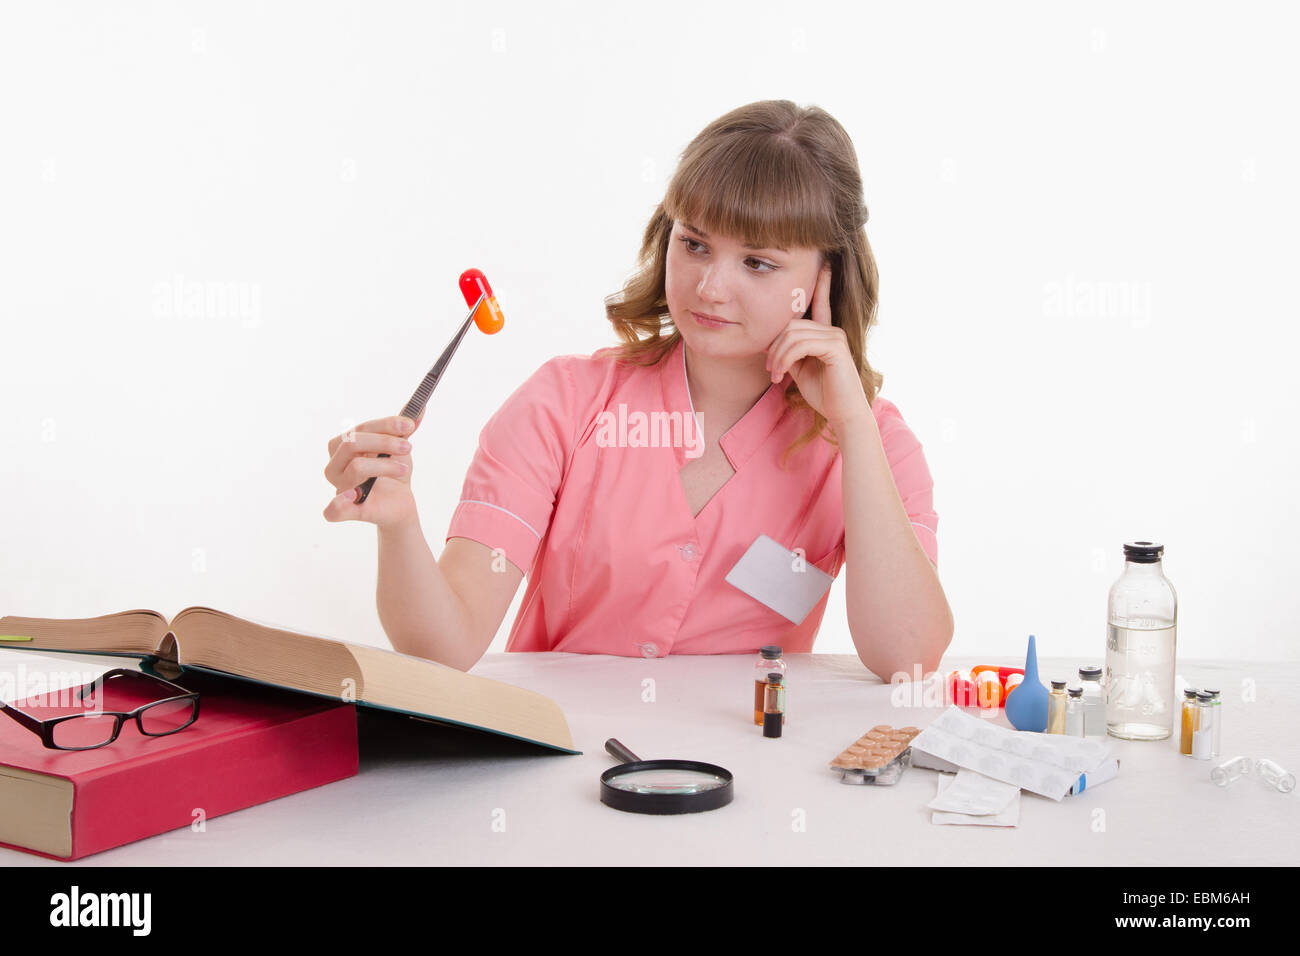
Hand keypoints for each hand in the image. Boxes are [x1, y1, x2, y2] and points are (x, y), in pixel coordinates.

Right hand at [322, 409, 425, 529]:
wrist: (400, 502)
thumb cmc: (392, 472)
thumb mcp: (400, 448)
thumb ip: (404, 429)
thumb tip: (420, 408)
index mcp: (342, 447)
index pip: (359, 429)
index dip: (384, 424)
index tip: (409, 424)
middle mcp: (335, 466)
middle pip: (352, 444)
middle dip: (384, 441)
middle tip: (408, 446)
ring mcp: (339, 489)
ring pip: (356, 468)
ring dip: (385, 465)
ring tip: (403, 469)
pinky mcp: (348, 511)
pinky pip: (333, 511)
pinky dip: (339, 503)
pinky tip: (353, 495)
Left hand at [765, 263, 870, 431]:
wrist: (842, 413)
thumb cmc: (823, 393)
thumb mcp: (800, 368)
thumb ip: (789, 351)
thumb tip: (771, 341)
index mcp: (826, 333)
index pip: (820, 302)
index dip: (821, 283)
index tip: (824, 262)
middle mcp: (833, 330)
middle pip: (792, 324)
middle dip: (774, 345)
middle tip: (769, 368)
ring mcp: (836, 337)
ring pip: (793, 334)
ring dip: (776, 355)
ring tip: (774, 374)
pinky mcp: (836, 347)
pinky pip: (800, 344)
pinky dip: (784, 359)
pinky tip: (780, 374)